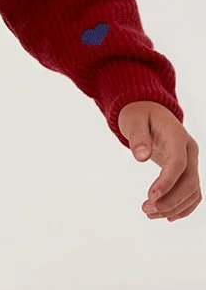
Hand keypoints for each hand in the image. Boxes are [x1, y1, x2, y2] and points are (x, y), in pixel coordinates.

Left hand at [118, 101, 200, 221]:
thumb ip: (138, 136)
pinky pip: (192, 193)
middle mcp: (189, 150)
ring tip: (150, 214)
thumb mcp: (133, 119)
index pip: (178, 162)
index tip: (151, 196)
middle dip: (170, 200)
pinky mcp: (188, 171)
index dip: (167, 181)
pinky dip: (182, 207)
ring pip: (192, 191)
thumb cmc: (139, 114)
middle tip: (147, 210)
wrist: (149, 110)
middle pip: (189, 181)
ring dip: (174, 207)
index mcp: (177, 135)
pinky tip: (167, 216)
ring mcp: (191, 161)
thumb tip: (141, 157)